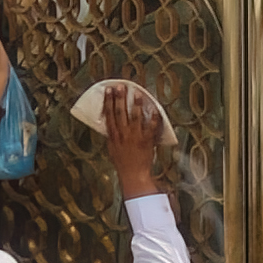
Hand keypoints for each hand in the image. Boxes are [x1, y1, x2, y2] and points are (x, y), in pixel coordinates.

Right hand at [105, 81, 162, 198]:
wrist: (133, 175)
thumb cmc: (123, 163)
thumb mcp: (112, 148)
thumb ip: (112, 135)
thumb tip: (110, 122)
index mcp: (113, 136)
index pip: (109, 115)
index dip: (108, 101)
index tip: (109, 90)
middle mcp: (123, 134)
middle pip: (120, 113)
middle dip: (120, 98)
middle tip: (121, 86)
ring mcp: (135, 137)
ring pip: (135, 117)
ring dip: (136, 104)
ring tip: (137, 93)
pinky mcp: (146, 141)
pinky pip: (151, 127)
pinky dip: (153, 118)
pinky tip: (154, 109)